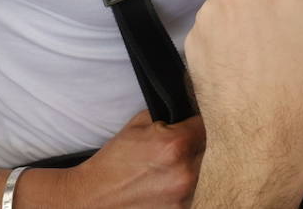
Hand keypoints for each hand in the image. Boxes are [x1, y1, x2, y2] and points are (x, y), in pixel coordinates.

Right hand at [19, 110, 204, 207]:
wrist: (90, 198)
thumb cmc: (114, 161)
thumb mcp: (139, 125)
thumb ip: (171, 115)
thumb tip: (194, 103)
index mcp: (176, 145)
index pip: (207, 123)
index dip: (200, 121)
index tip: (195, 122)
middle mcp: (185, 172)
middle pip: (211, 149)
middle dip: (199, 144)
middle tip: (186, 145)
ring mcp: (184, 197)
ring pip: (207, 172)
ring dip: (196, 166)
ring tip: (173, 166)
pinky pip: (197, 192)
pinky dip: (189, 185)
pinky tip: (171, 181)